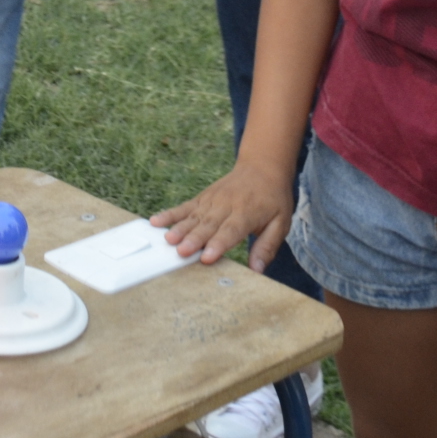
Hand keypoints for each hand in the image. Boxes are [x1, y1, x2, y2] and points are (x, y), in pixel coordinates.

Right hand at [154, 160, 294, 268]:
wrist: (262, 167)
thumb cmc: (273, 199)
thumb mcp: (281, 223)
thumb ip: (268, 246)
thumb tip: (257, 270)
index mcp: (246, 213)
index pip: (231, 231)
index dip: (218, 244)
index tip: (207, 257)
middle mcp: (226, 206)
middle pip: (208, 225)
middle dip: (194, 239)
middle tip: (181, 252)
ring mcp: (211, 200)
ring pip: (193, 216)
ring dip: (180, 228)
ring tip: (168, 240)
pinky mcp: (202, 198)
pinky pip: (184, 207)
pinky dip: (170, 214)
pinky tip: (156, 221)